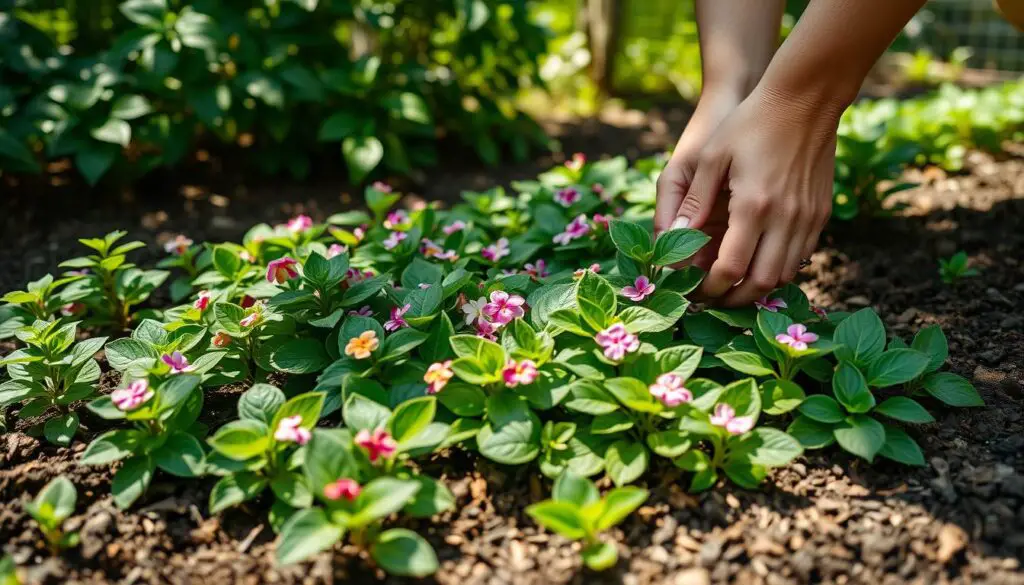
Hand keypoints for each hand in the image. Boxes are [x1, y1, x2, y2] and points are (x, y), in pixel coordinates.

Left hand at [667, 86, 838, 306]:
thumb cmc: (749, 122)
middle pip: (761, 282)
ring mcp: (807, 217)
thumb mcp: (712, 156)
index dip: (711, 288)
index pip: (731, 268)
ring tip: (734, 289)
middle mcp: (784, 217)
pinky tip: (760, 266)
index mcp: (752, 205)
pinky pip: (802, 256)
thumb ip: (693, 201)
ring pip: (785, 274)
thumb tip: (672, 237)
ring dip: (758, 289)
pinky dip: (780, 270)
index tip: (695, 292)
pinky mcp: (820, 212)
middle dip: (735, 299)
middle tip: (714, 300)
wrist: (805, 97)